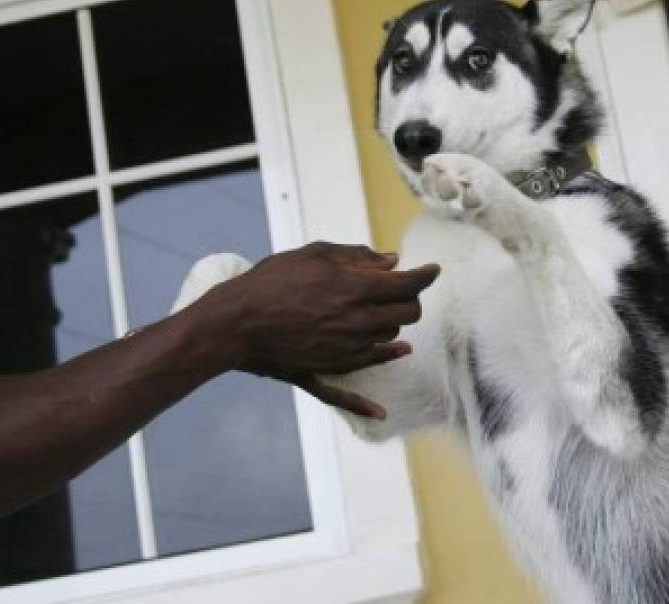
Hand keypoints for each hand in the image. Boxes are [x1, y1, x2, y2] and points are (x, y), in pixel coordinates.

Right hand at [206, 242, 438, 417]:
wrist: (236, 319)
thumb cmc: (273, 280)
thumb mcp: (314, 255)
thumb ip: (356, 257)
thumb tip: (391, 262)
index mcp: (357, 291)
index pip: (407, 285)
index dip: (424, 276)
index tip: (432, 270)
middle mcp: (357, 324)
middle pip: (405, 315)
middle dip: (410, 300)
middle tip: (403, 290)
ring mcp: (343, 352)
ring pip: (386, 344)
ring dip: (393, 328)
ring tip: (385, 316)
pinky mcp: (322, 371)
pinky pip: (346, 395)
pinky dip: (364, 406)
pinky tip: (379, 412)